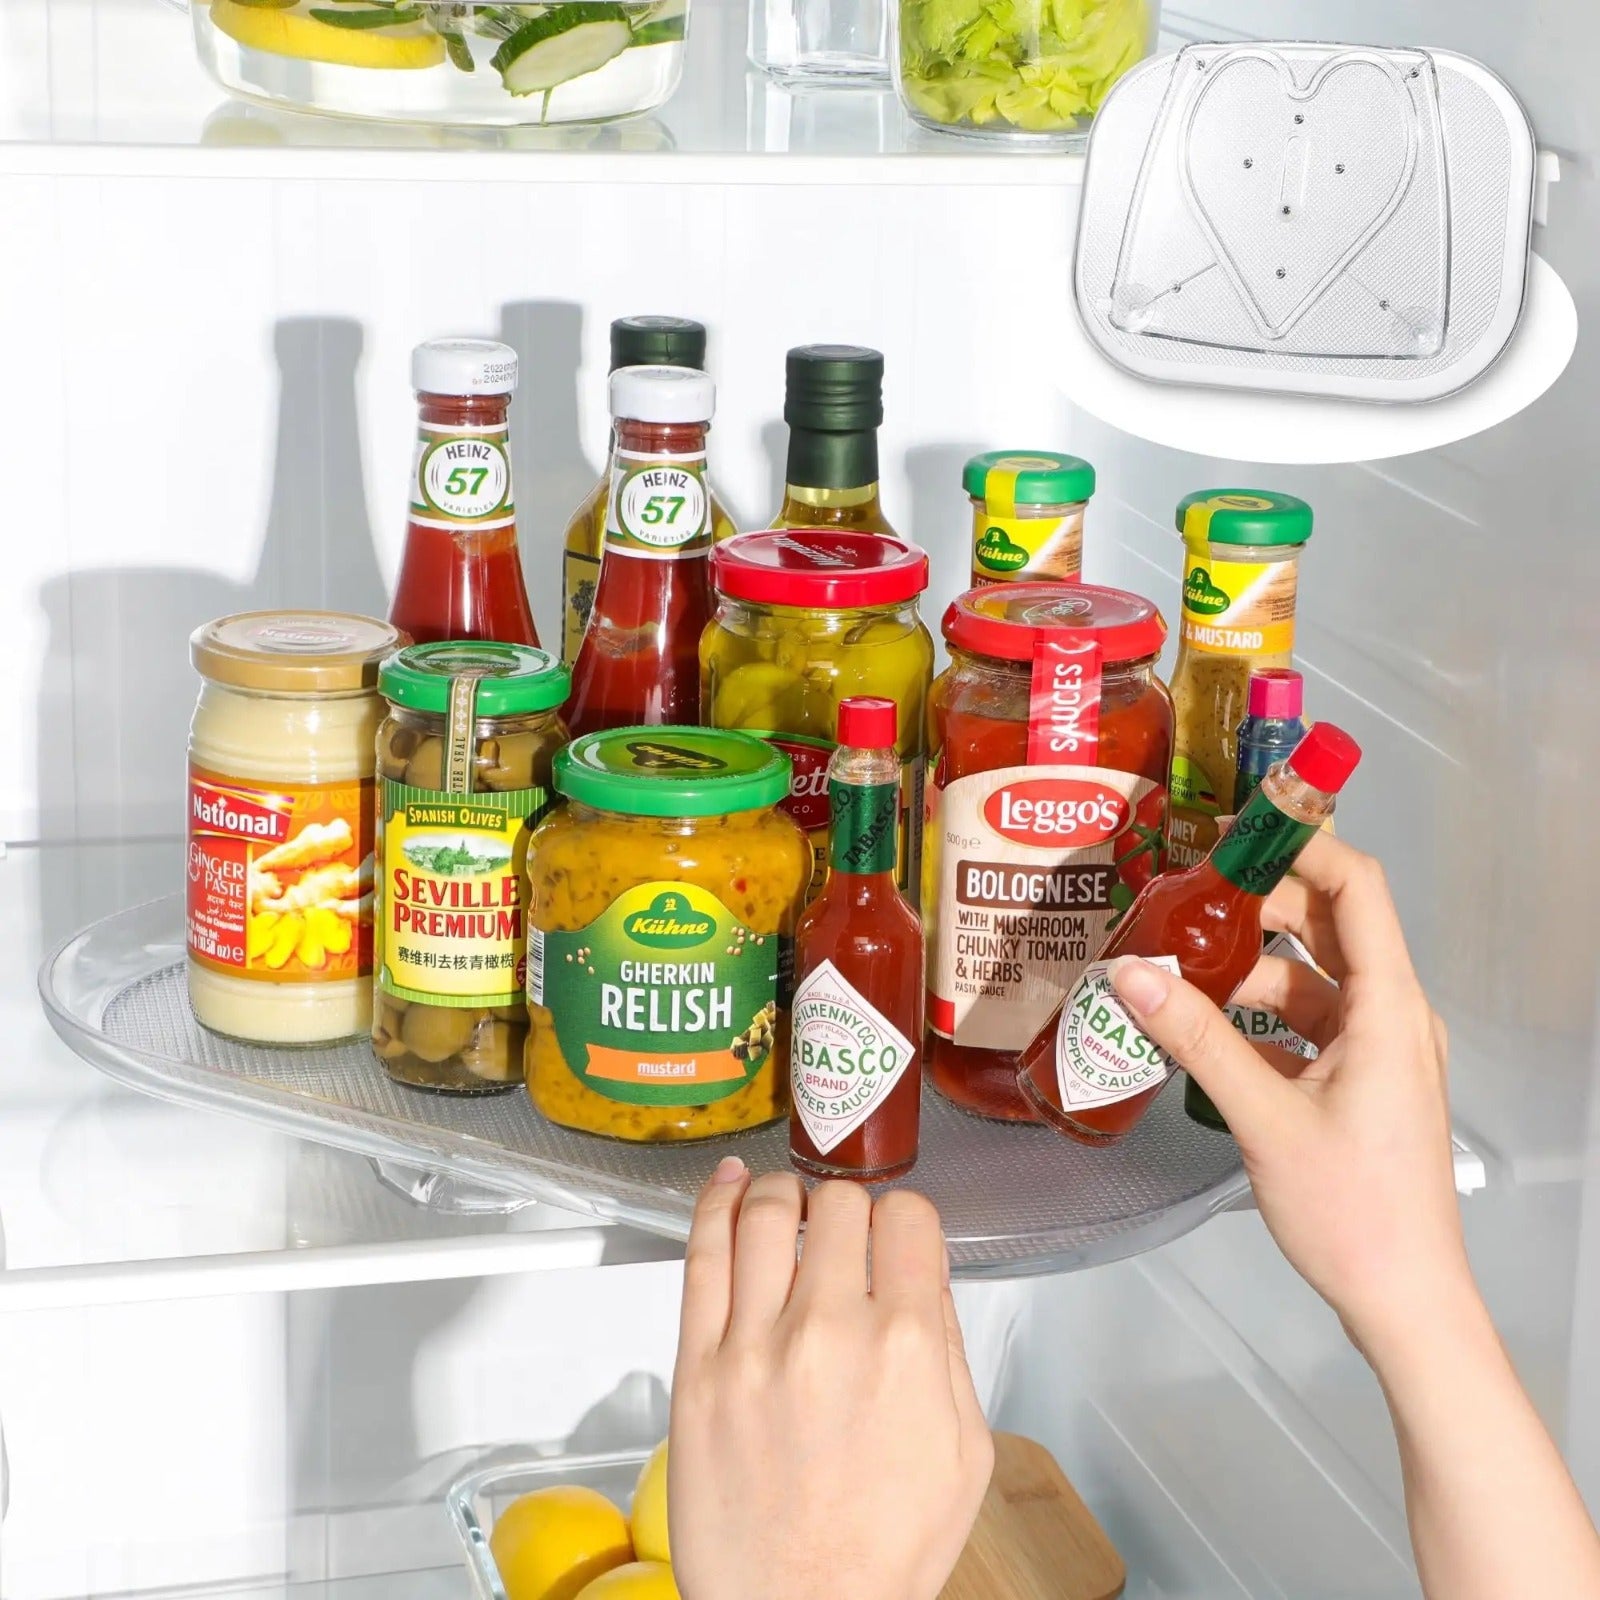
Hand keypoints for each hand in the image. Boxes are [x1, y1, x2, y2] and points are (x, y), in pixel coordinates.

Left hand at [668, 1162, 993, 1599]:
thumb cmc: (883, 1550)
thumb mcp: (965, 1451)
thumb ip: (949, 1349)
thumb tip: (925, 1275)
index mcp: (906, 1348)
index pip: (907, 1217)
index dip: (904, 1220)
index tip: (894, 1237)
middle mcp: (830, 1331)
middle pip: (838, 1204)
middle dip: (848, 1209)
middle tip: (843, 1236)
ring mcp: (755, 1344)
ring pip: (767, 1212)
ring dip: (784, 1195)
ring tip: (788, 1206)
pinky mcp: (698, 1366)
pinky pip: (702, 1255)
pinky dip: (715, 1203)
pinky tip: (729, 1185)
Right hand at [1108, 831, 1468, 1352]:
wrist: (1405, 1301)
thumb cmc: (1352, 1209)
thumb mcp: (1263, 1118)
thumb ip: (1195, 1038)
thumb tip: (1129, 972)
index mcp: (1389, 1006)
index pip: (1355, 887)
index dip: (1299, 845)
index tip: (1227, 832)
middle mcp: (1393, 1015)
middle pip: (1327, 926)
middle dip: (1254, 905)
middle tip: (1178, 898)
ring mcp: (1380, 1051)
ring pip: (1310, 978)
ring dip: (1247, 968)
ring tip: (1174, 966)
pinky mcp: (1361, 1084)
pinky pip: (1306, 1024)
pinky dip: (1258, 1017)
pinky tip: (1200, 1028)